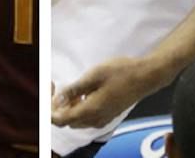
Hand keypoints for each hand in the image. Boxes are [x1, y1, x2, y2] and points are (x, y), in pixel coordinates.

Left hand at [53, 53, 173, 129]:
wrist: (145, 76)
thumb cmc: (121, 72)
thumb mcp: (93, 76)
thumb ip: (73, 89)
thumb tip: (56, 99)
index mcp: (91, 110)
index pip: (60, 120)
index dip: (50, 108)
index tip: (50, 91)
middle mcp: (96, 119)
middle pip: (67, 121)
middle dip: (59, 107)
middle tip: (58, 87)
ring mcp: (103, 119)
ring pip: (76, 121)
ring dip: (69, 108)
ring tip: (73, 88)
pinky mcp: (108, 115)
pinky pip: (87, 118)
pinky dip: (80, 108)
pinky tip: (83, 93)